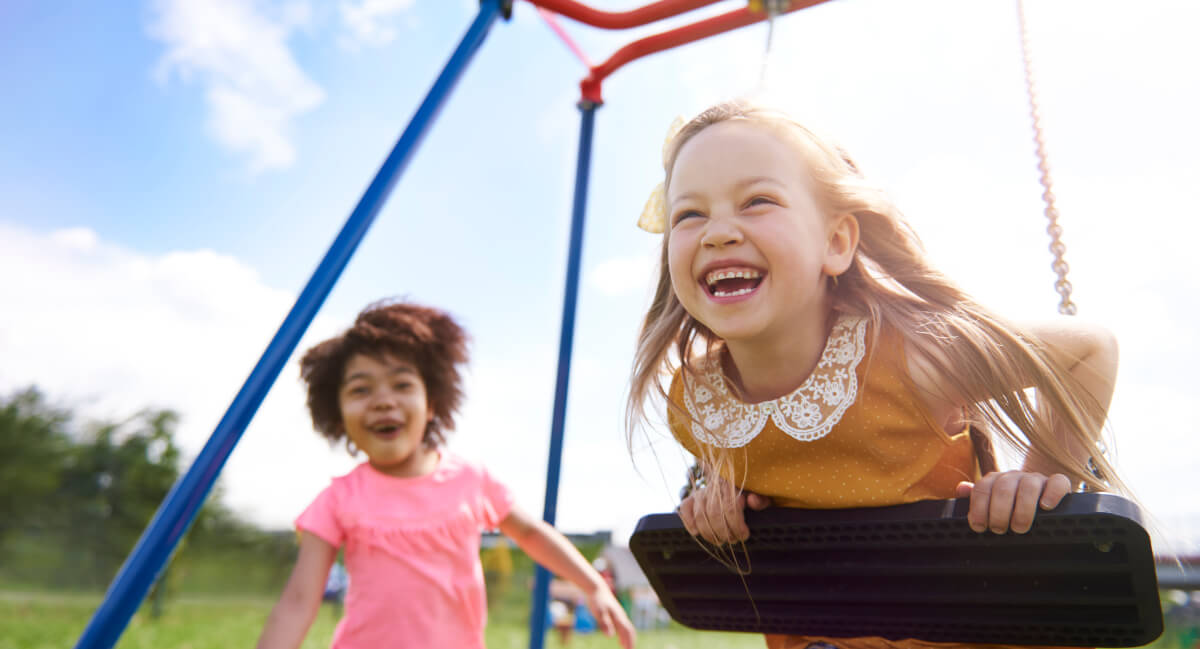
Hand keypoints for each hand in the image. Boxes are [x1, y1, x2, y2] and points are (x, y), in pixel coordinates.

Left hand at [586, 587, 635, 648]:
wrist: (596, 588)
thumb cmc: (596, 600)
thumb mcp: (599, 613)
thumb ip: (605, 624)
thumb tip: (610, 636)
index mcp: (618, 617)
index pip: (627, 632)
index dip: (629, 642)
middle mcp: (621, 616)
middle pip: (629, 631)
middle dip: (631, 642)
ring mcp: (619, 615)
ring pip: (627, 629)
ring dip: (628, 639)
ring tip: (627, 648)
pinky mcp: (615, 614)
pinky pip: (623, 626)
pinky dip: (624, 635)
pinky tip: (620, 639)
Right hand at [677, 475, 771, 544]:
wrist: (733, 480)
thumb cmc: (749, 492)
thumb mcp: (761, 494)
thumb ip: (760, 499)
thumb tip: (751, 501)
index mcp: (732, 484)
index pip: (730, 507)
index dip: (737, 525)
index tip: (744, 535)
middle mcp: (714, 487)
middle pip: (714, 514)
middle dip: (724, 532)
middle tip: (733, 540)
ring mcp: (701, 492)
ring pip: (700, 515)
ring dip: (710, 533)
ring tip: (720, 541)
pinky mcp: (691, 498)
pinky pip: (685, 508)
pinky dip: (688, 522)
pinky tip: (697, 532)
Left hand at [956, 471, 1071, 533]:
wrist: (1041, 498)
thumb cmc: (1011, 507)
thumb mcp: (992, 503)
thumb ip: (976, 497)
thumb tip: (961, 488)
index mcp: (996, 480)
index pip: (982, 488)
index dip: (978, 508)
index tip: (979, 527)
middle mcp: (1014, 476)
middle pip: (1003, 488)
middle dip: (998, 512)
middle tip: (999, 530)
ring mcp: (1036, 478)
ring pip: (1029, 486)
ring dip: (1023, 509)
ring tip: (1019, 528)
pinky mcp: (1058, 483)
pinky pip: (1058, 482)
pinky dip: (1052, 494)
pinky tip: (1046, 507)